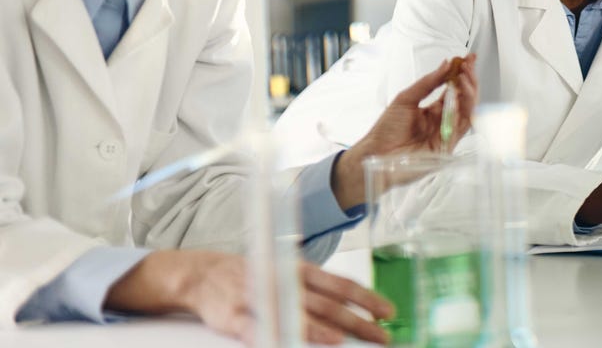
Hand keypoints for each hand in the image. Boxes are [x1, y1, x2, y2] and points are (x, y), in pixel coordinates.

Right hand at [105, 250, 392, 344]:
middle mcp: (285, 282)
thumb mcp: (286, 273)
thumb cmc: (252, 275)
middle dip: (357, 321)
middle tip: (381, 335)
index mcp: (300, 271)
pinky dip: (276, 335)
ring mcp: (261, 298)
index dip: (366, 298)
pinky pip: (258, 329)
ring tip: (344, 341)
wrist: (203, 273)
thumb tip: (347, 309)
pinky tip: (288, 343)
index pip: (340, 285)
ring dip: (321, 329)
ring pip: (296, 315)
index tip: (387, 311)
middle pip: (327, 304)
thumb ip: (313, 291)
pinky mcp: (236, 317)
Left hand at [334, 55, 477, 209]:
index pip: (455, 90)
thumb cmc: (386, 129)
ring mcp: (446, 134)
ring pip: (468, 113)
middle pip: (466, 100)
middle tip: (468, 66)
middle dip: (469, 81)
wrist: (376, 153)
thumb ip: (427, 83)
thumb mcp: (406, 99)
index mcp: (434, 110)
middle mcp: (443, 121)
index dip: (463, 74)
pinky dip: (461, 112)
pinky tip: (456, 98)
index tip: (468, 58)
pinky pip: (459, 129)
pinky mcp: (446, 148)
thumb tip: (446, 65)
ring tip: (464, 78)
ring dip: (469, 93)